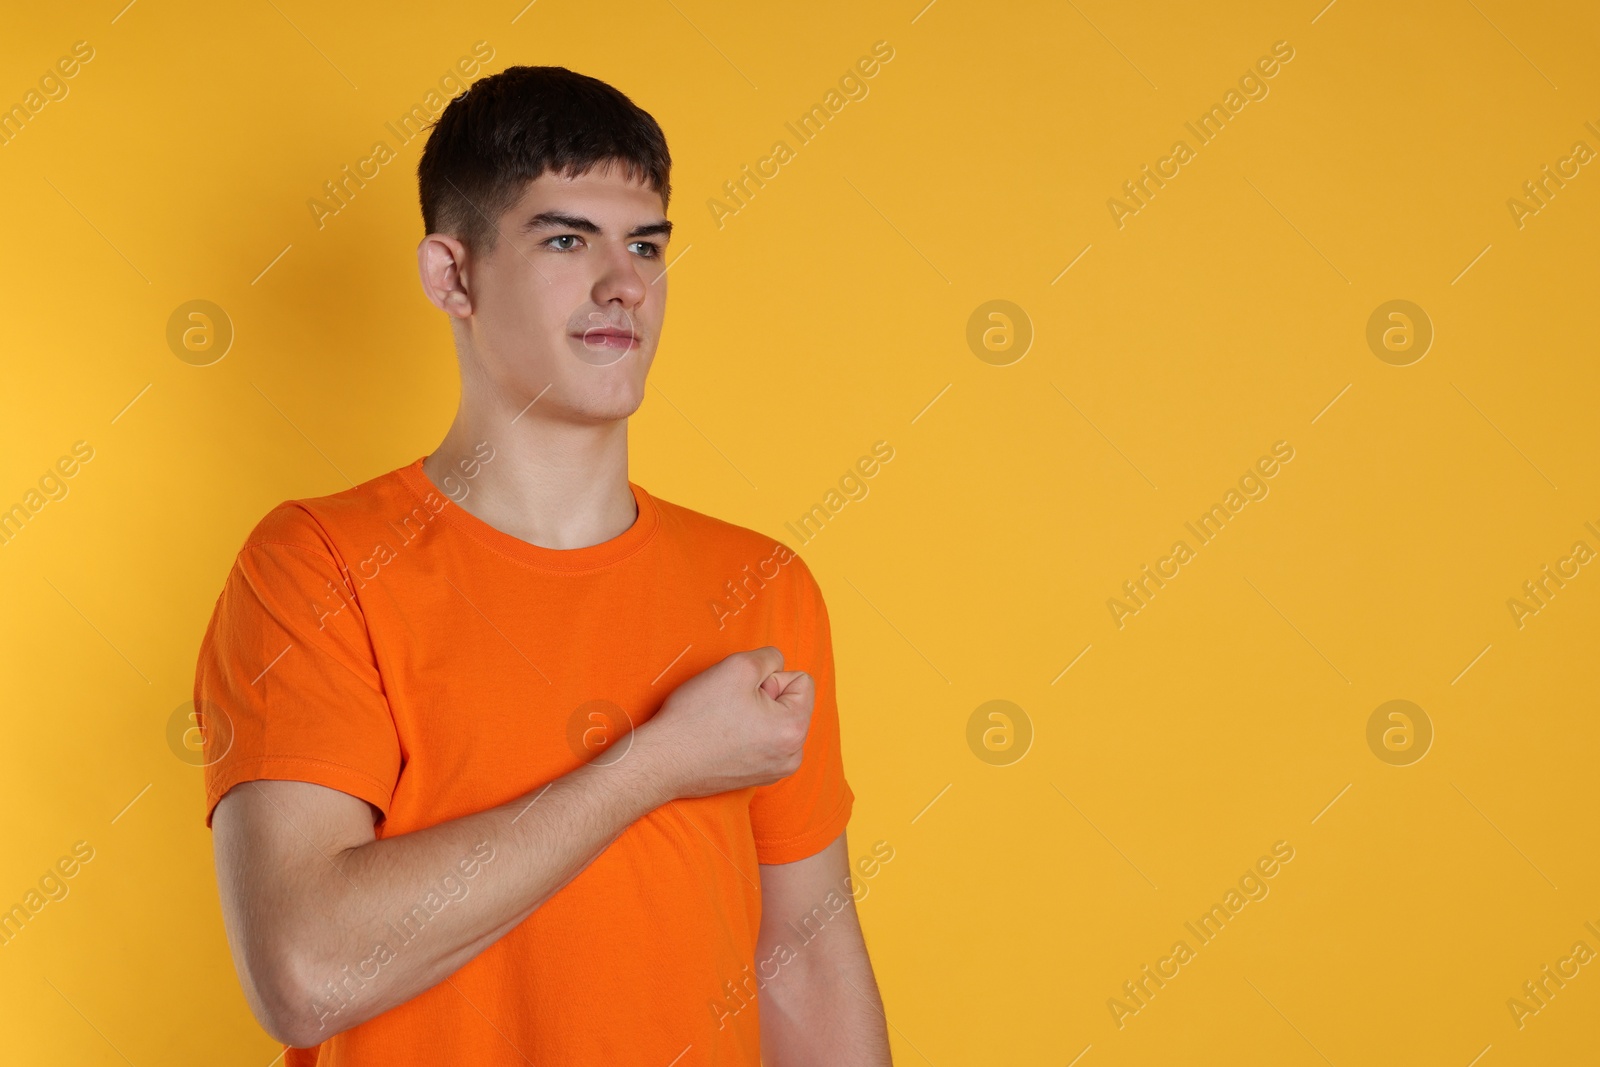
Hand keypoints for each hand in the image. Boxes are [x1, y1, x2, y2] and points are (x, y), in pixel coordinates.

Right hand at [636, 646, 813, 799]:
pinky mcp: (756, 777)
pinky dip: (745, 734)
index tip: (742, 693)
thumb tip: (778, 666)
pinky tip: (721, 738)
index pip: (802, 681)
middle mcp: (793, 756)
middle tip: (730, 708)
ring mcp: (775, 771)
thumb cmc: (698, 715)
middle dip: (763, 697)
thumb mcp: (739, 665)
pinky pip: (762, 741)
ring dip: (754, 715)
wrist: (663, 761)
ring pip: (775, 721)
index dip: (769, 678)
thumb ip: (770, 657)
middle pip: (790, 703)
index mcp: (795, 730)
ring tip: (725, 723)